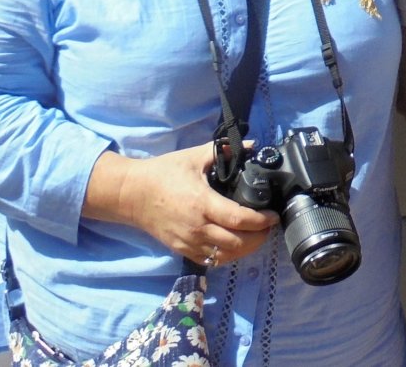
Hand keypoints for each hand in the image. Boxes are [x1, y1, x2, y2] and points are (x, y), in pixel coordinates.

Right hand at [89, 144, 278, 265]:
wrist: (132, 194)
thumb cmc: (163, 173)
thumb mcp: (194, 157)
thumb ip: (223, 151)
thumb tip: (250, 145)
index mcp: (202, 203)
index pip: (238, 219)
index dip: (261, 221)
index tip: (273, 216)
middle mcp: (197, 227)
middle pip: (236, 243)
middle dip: (258, 237)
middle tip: (268, 226)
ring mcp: (188, 242)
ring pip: (225, 256)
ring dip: (245, 249)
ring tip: (256, 236)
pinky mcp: (181, 250)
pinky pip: (210, 260)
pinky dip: (227, 255)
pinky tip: (235, 244)